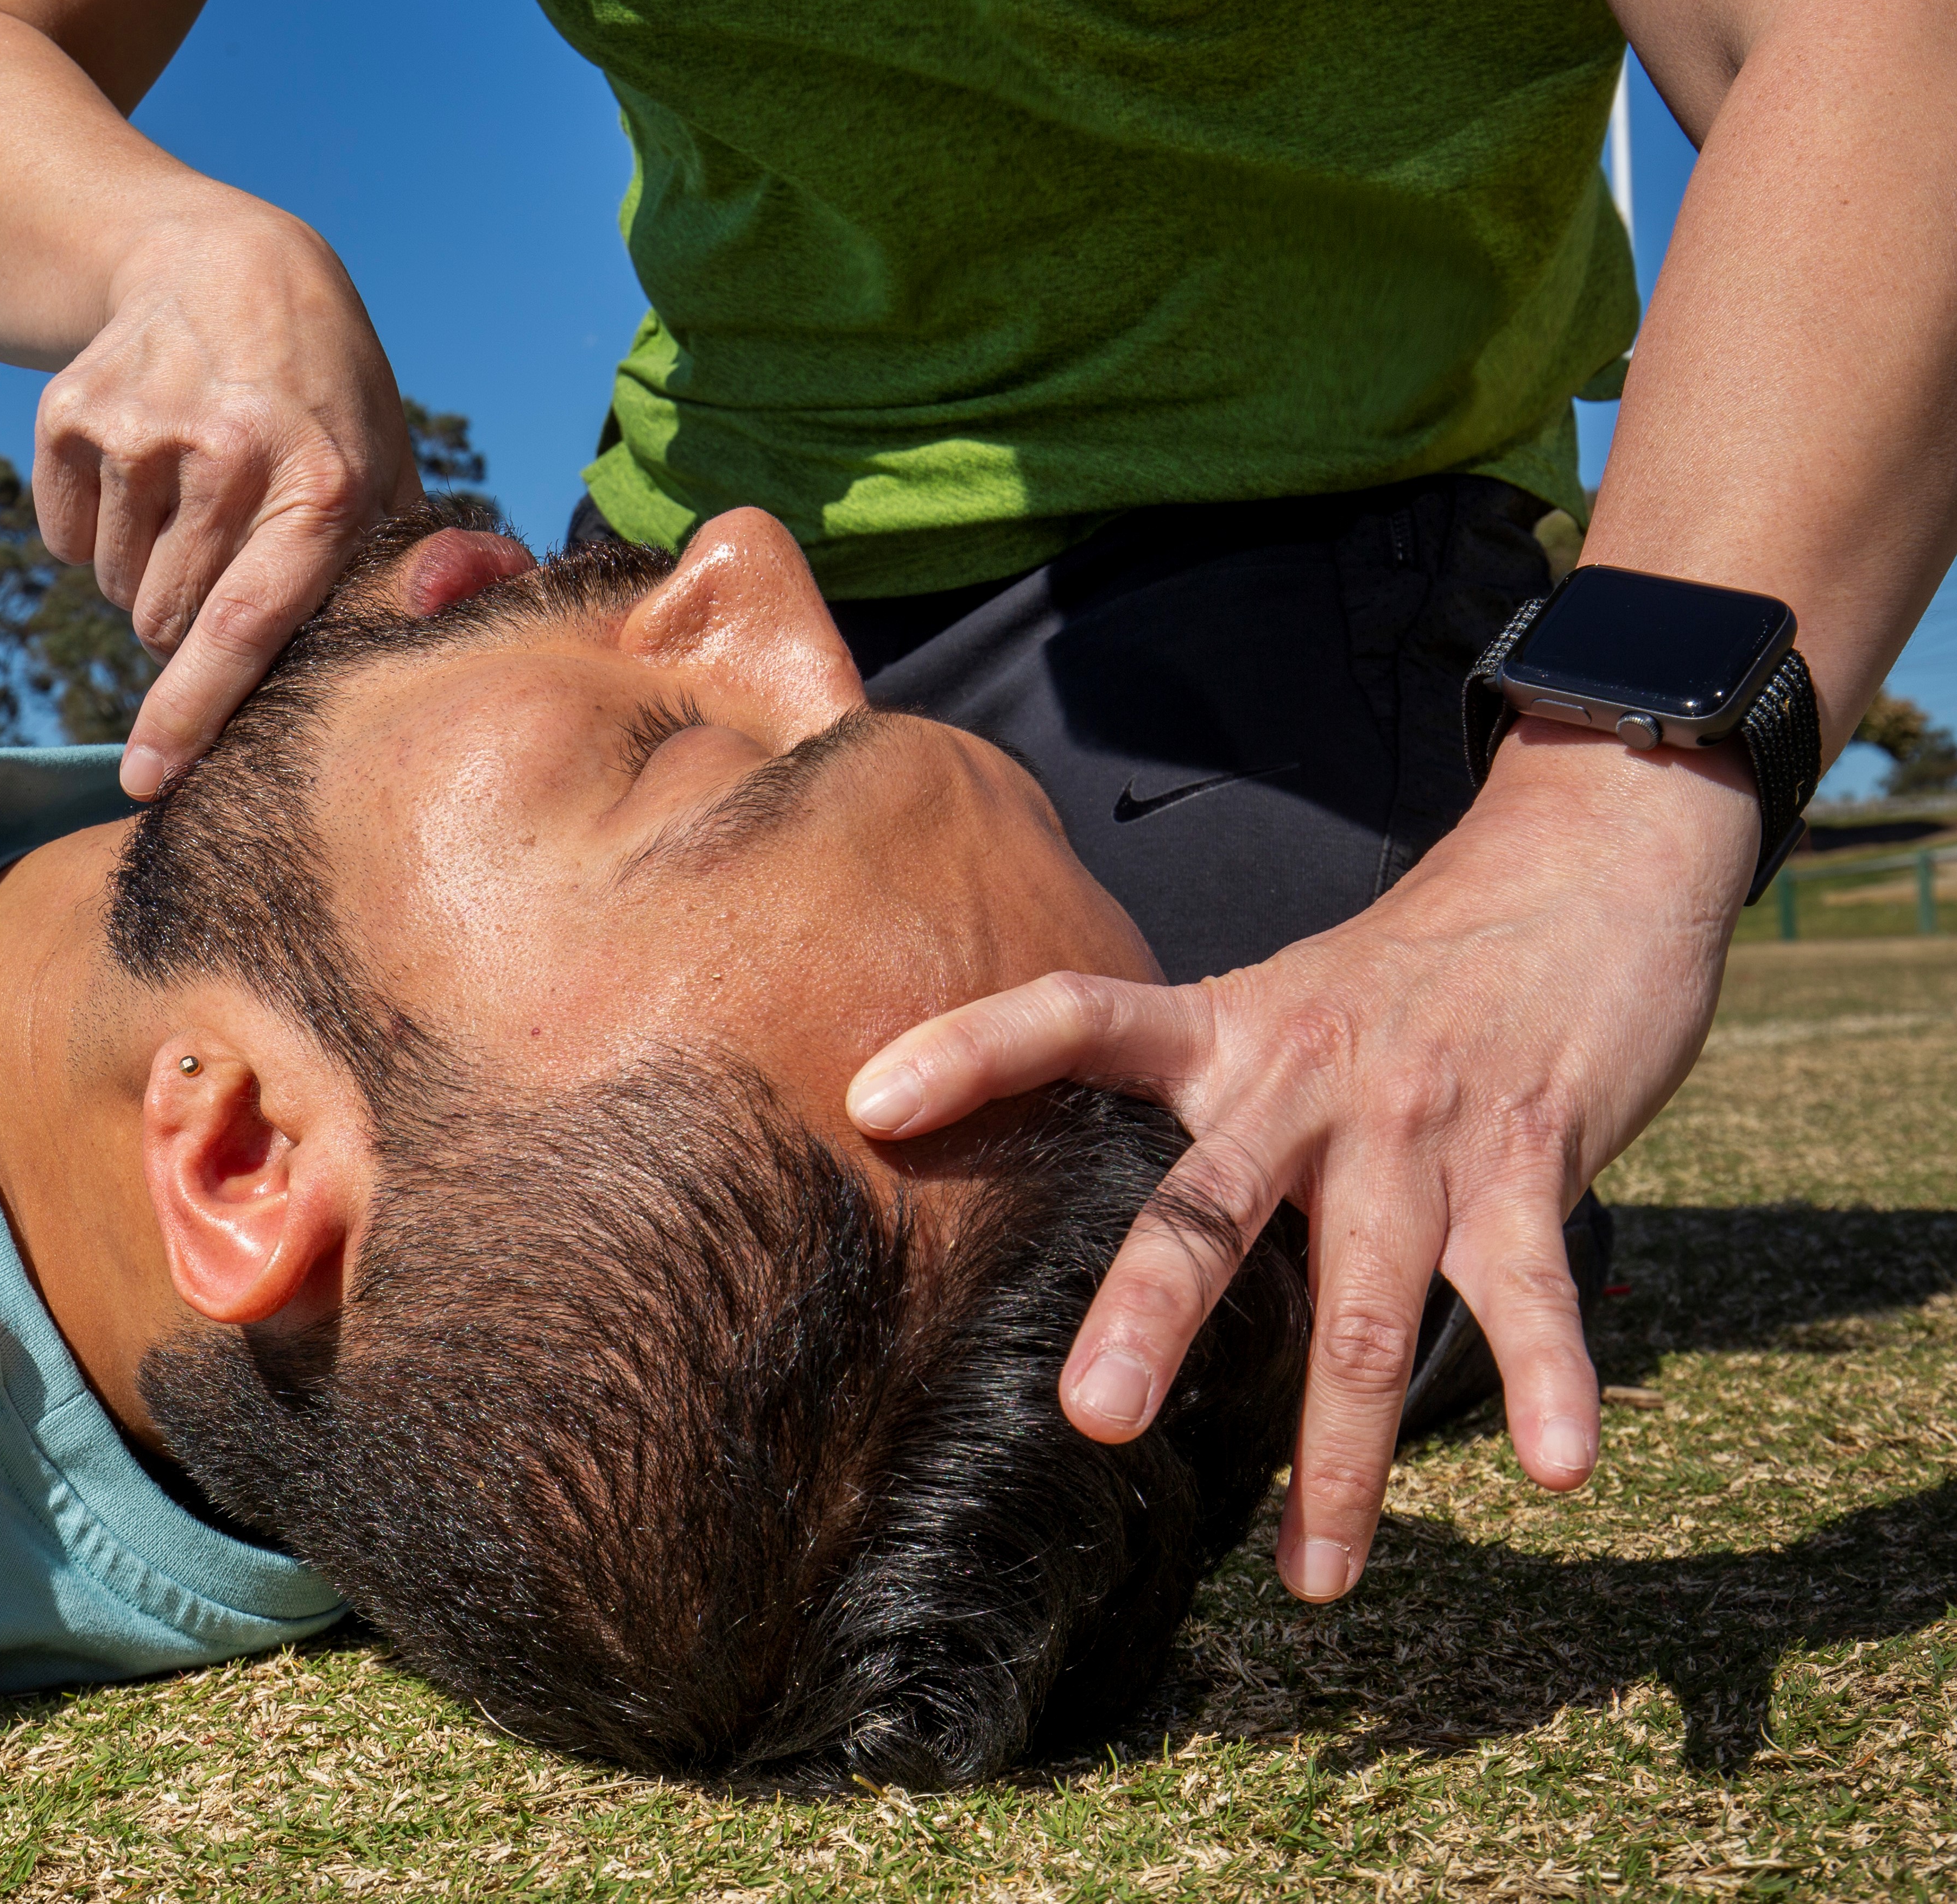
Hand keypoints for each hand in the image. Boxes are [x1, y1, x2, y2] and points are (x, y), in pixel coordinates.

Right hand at [36, 207, 420, 795]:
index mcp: (322, 481)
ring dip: (146, 573)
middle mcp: (227, 452)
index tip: (150, 779)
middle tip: (223, 557)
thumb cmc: (323, 392)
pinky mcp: (73, 413)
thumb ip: (413, 559)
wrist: (222, 262)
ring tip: (190, 497)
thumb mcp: (386, 456)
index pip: (247, 624)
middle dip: (187, 625)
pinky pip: (65, 540)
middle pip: (168, 624)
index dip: (193, 710)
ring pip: (116, 587)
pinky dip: (95, 530)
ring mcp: (141, 428)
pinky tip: (141, 468)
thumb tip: (470, 624)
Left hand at [843, 725, 1761, 1601]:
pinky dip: (1547, 1380)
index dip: (970, 1047)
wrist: (1580, 873)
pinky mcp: (1531, 1156)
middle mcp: (1306, 1077)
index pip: (1074, 1017)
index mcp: (1225, 1033)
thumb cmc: (1399, 976)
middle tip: (1091, 1420)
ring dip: (1343, 1452)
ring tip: (1313, 1577)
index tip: (869, 1102)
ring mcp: (1419, 1124)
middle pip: (1209, 1206)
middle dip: (1152, 1318)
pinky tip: (1557, 1467)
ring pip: (1365, 1303)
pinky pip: (1528, 1287)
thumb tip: (1067, 1197)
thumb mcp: (1272, 1008)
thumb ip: (1187, 1096)